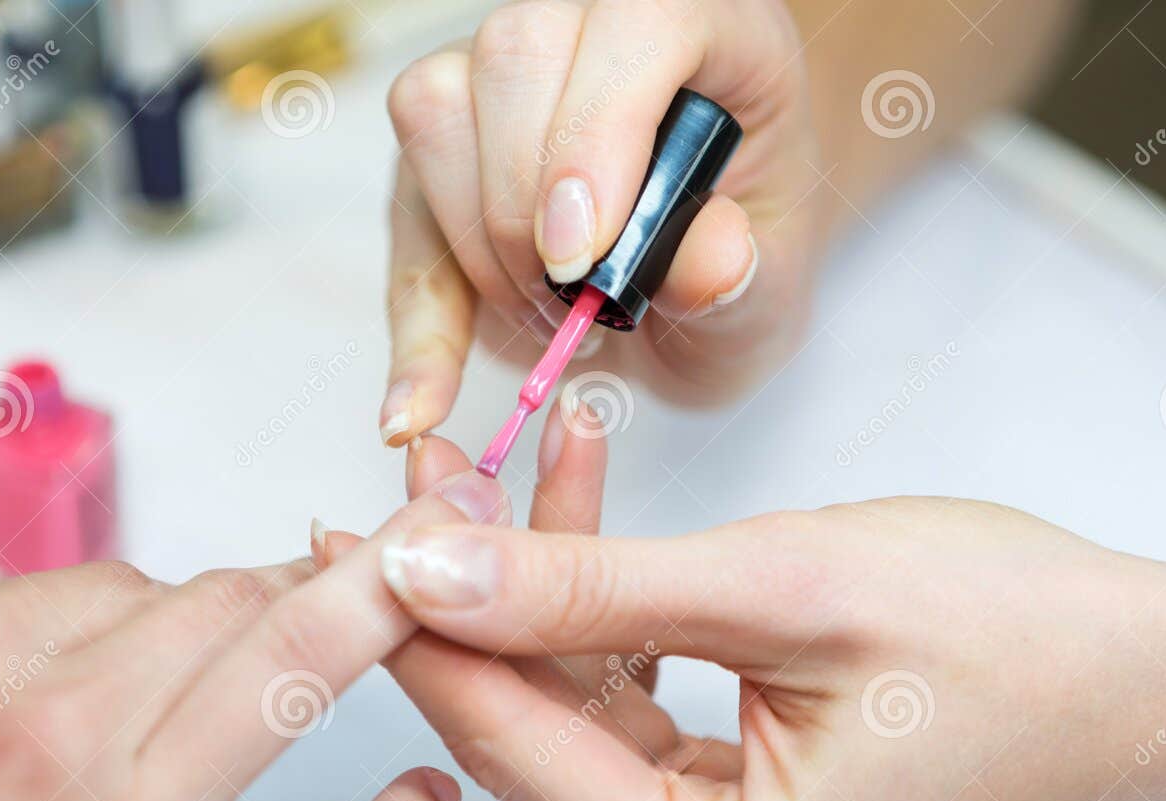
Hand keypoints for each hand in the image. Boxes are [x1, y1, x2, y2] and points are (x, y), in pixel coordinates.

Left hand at [341, 438, 1165, 800]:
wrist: (1148, 674)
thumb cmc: (1017, 635)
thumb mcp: (785, 586)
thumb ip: (587, 585)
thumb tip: (421, 566)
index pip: (518, 752)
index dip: (422, 632)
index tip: (348, 534)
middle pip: (538, 741)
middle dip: (481, 598)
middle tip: (426, 480)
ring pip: (579, 719)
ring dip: (546, 591)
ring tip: (512, 463)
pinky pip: (637, 717)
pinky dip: (608, 620)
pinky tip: (585, 516)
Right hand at [379, 0, 820, 445]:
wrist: (691, 291)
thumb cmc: (736, 266)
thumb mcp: (765, 295)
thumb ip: (743, 280)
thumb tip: (712, 260)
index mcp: (705, 29)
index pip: (634, 25)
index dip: (594, 133)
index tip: (581, 257)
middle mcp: (591, 29)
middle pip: (513, 57)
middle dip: (522, 206)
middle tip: (571, 306)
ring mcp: (501, 80)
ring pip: (434, 107)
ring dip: (475, 243)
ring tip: (544, 316)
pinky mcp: (442, 148)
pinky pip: (401, 216)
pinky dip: (415, 319)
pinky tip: (425, 399)